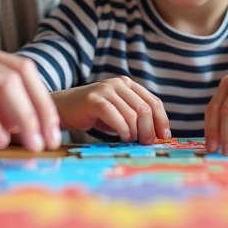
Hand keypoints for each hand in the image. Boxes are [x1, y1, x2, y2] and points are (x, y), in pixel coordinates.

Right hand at [51, 76, 170, 143]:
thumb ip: (135, 118)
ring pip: (131, 113)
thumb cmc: (93, 114)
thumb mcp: (118, 113)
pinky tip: (122, 137)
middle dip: (149, 129)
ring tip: (131, 141)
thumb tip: (156, 135)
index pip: (153, 101)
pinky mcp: (93, 99)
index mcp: (128, 84)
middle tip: (147, 143)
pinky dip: (122, 129)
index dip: (162, 119)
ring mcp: (105, 89)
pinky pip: (114, 115)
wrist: (63, 109)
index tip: (164, 136)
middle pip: (145, 108)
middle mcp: (118, 84)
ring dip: (135, 132)